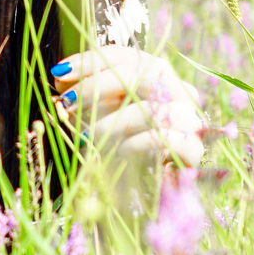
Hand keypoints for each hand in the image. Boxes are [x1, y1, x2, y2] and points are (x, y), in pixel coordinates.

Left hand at [54, 46, 211, 167]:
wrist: (137, 198)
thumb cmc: (111, 151)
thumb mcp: (93, 117)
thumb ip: (83, 94)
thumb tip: (61, 76)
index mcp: (155, 81)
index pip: (130, 56)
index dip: (93, 59)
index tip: (59, 73)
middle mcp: (178, 95)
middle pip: (149, 71)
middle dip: (100, 83)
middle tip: (68, 102)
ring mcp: (190, 122)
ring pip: (159, 106)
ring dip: (116, 119)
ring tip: (87, 134)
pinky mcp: (193, 152)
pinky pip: (173, 137)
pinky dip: (140, 142)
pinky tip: (119, 151)